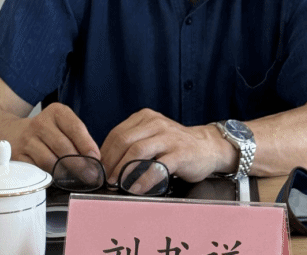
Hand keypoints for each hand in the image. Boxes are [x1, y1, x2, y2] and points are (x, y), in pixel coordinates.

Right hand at [11, 102, 99, 172]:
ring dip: (65, 173)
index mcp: (56, 112)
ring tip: (76, 180)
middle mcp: (40, 123)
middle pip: (63, 146)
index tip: (96, 158)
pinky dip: (48, 177)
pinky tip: (56, 181)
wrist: (10, 132)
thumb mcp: (60, 124)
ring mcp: (27, 140)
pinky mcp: (17, 157)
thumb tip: (94, 159)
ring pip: (50, 160)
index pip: (75, 128)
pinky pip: (36, 170)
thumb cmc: (44, 131)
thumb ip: (76, 137)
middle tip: (90, 175)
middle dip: (79, 164)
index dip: (87, 145)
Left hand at [99, 108, 235, 183]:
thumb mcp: (152, 134)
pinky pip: (156, 167)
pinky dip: (143, 180)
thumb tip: (107, 163)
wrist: (206, 146)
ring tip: (117, 184)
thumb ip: (133, 142)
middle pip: (123, 141)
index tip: (99, 170)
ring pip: (137, 151)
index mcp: (146, 117)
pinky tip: (136, 189)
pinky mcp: (180, 153)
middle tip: (105, 180)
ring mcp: (169, 137)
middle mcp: (156, 123)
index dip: (105, 153)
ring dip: (122, 170)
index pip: (117, 133)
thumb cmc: (174, 144)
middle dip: (110, 162)